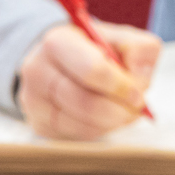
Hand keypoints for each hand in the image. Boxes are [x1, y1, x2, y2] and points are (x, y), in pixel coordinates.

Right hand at [17, 20, 160, 140]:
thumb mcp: (122, 38)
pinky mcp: (39, 123)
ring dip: (112, 122)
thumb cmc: (96, 49)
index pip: (91, 70)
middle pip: (85, 102)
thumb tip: (138, 78)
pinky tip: (107, 117)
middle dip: (119, 109)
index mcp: (58, 41)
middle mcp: (37, 70)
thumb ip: (140, 49)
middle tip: (136, 108)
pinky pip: (76, 136)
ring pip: (81, 123)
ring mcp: (33, 100)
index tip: (138, 92)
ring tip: (125, 112)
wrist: (63, 60)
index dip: (120, 86)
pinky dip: (99, 130)